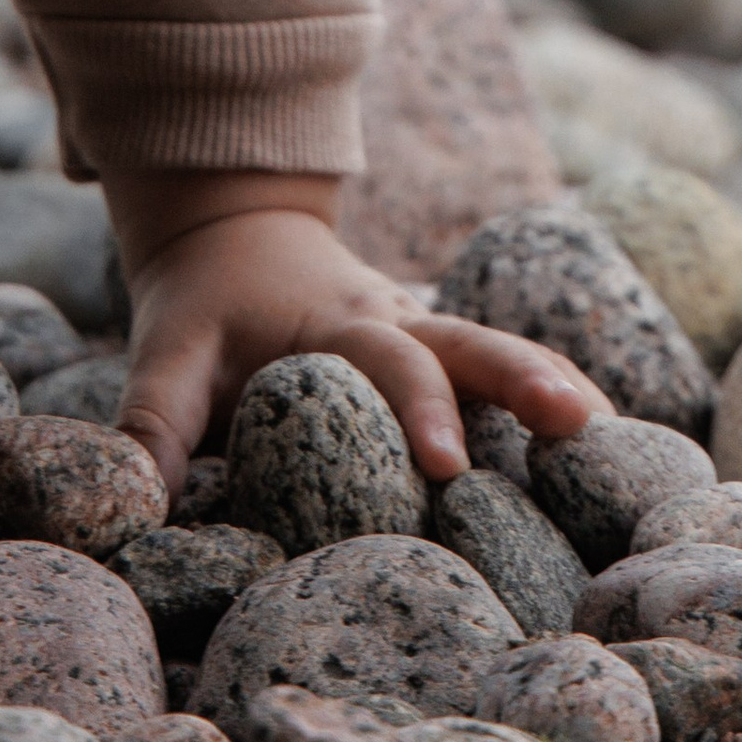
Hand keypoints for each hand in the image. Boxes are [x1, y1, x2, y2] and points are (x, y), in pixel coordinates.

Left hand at [104, 171, 607, 497]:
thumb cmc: (203, 305)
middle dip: (523, 380)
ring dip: (553, 380)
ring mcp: (428, 329)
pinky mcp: (443, 348)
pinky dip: (556, 388)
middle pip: (472, 343)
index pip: (390, 364)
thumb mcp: (166, 355)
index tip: (447, 467)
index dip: (420, 409)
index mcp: (335, 323)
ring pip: (502, 347)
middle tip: (577, 423)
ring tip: (610, 428)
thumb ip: (149, 427)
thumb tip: (130, 511)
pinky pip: (508, 364)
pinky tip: (611, 439)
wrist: (238, 230)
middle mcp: (397, 320)